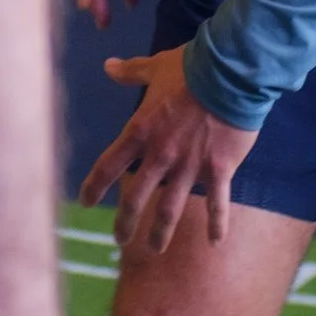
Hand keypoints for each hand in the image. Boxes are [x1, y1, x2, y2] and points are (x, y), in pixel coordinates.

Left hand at [80, 45, 259, 254]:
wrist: (230, 72)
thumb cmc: (190, 67)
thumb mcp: (155, 67)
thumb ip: (130, 71)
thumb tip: (107, 66)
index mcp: (141, 130)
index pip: (108, 165)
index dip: (94, 186)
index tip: (86, 201)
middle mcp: (160, 154)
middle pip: (136, 197)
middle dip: (125, 222)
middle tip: (119, 240)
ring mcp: (189, 165)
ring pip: (170, 209)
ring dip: (160, 233)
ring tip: (154, 249)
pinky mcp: (218, 169)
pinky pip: (217, 203)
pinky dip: (216, 224)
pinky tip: (215, 242)